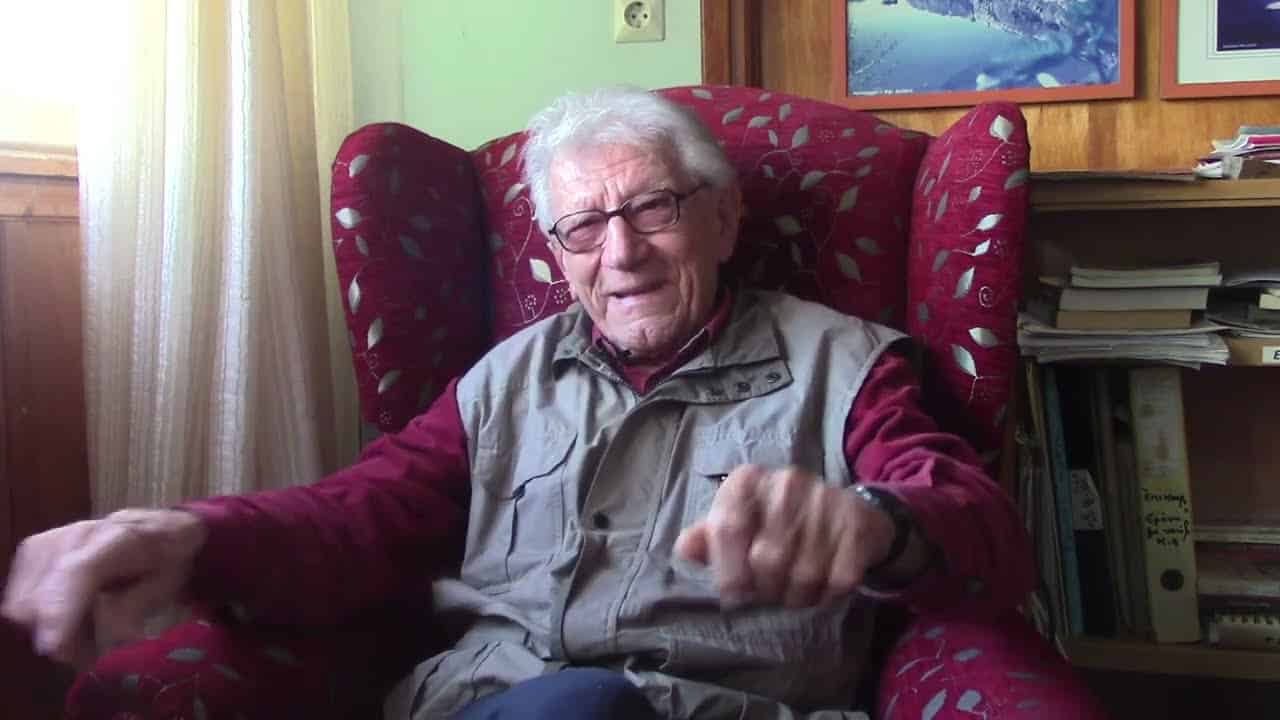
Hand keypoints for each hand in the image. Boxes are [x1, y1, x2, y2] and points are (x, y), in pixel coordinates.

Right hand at [2, 508, 206, 667]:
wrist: (160, 529)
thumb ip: (134, 609)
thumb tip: (110, 636)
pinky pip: (17, 596)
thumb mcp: (166, 586)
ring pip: (22, 600)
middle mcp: (79, 534)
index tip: (54, 648)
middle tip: (88, 649)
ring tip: (82, 628)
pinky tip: (66, 612)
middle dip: (59, 632)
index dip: (61, 611)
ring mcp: (52, 538)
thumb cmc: (165, 561)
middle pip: (39, 594)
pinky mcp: (34, 548)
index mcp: (120, 539)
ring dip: (46, 626)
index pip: (78, 573)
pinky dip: (38, 614)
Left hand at [674, 465, 897, 609]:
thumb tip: (685, 549)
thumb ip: (709, 536)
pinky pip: (837, 581)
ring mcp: (825, 501)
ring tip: (794, 593)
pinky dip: (827, 596)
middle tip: (769, 594)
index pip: (728, 529)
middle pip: (766, 560)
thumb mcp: (739, 519)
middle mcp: (786, 482)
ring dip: (796, 597)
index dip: (727, 572)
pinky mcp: (856, 525)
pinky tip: (822, 589)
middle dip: (765, 590)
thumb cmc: (777, 521)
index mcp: (748, 480)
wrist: (846, 512)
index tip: (734, 596)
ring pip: (803, 575)